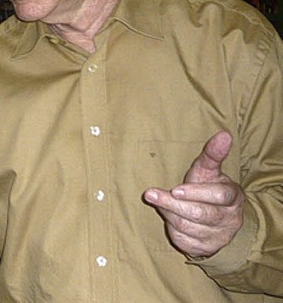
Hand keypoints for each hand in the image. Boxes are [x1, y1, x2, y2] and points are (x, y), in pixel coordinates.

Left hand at [143, 131, 244, 257]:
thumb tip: (224, 134)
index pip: (219, 195)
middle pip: (200, 214)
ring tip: (158, 200)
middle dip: (172, 204)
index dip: (196, 193)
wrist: (217, 220)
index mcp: (232, 196)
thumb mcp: (209, 170)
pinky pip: (183, 241)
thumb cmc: (207, 187)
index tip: (175, 189)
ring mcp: (218, 236)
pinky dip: (171, 229)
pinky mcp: (204, 249)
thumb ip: (213, 154)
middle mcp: (229, 219)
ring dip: (169, 213)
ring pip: (188, 227)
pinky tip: (168, 218)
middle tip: (150, 194)